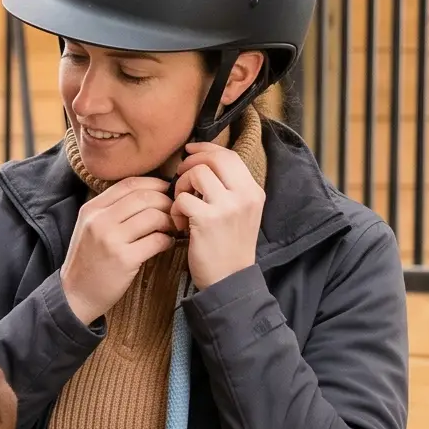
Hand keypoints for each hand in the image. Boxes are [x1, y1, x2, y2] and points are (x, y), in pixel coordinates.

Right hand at [61, 179, 178, 324]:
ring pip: (153, 216)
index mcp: (91, 209)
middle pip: (144, 197)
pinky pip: (157, 240)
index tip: (167, 191)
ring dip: (169, 221)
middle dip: (166, 202)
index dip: (154, 183)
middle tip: (174, 211)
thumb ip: (110, 210)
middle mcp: (99, 221)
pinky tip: (166, 244)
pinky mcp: (124, 259)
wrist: (75, 295)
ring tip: (171, 228)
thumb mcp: (90, 228)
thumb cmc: (88, 261)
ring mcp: (111, 240)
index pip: (129, 184)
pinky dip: (168, 241)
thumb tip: (147, 195)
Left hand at [174, 142, 264, 289]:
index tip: (190, 150)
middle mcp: (244, 195)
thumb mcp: (239, 213)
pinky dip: (175, 209)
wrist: (229, 280)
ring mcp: (227, 207)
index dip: (206, 148)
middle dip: (190, 163)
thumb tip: (203, 163)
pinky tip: (180, 225)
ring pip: (196, 174)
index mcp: (253, 191)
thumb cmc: (228, 247)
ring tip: (181, 206)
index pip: (229, 156)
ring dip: (180, 186)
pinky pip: (182, 198)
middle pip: (213, 158)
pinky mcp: (207, 220)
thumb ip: (228, 189)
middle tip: (179, 176)